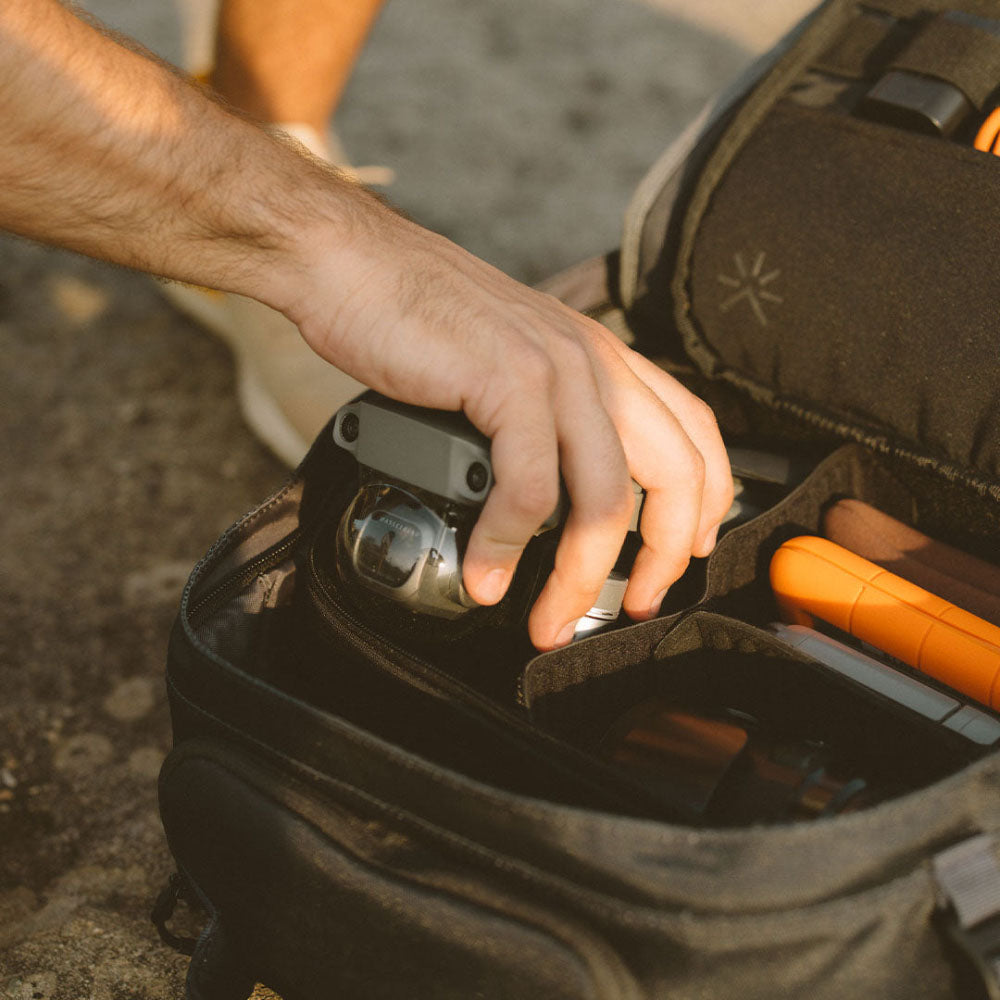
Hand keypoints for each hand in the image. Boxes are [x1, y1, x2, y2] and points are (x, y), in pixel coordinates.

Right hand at [280, 196, 732, 649]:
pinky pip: (528, 487)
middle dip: (662, 558)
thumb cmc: (416, 319)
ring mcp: (554, 368)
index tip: (680, 557)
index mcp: (600, 355)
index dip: (704, 503)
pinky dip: (506, 545)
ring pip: (606, 498)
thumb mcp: (504, 364)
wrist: (352, 264)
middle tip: (633, 607)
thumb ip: (538, 419)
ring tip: (549, 620)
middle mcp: (592, 360)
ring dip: (579, 576)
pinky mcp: (505, 380)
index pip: (693, 431)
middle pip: (677, 472)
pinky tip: (485, 573)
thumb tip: (542, 501)